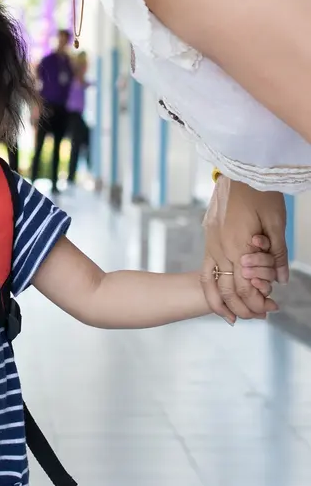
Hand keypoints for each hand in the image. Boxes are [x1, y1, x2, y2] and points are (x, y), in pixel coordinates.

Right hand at [201, 177, 282, 322]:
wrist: (238, 168)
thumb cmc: (260, 192)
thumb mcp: (276, 222)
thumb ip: (277, 253)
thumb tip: (279, 280)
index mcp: (237, 246)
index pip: (243, 286)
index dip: (255, 302)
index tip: (268, 310)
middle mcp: (219, 247)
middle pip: (225, 288)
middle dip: (241, 307)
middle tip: (257, 317)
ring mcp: (211, 241)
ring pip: (210, 280)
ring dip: (221, 301)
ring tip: (231, 316)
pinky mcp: (208, 234)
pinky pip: (206, 266)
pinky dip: (211, 284)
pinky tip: (218, 291)